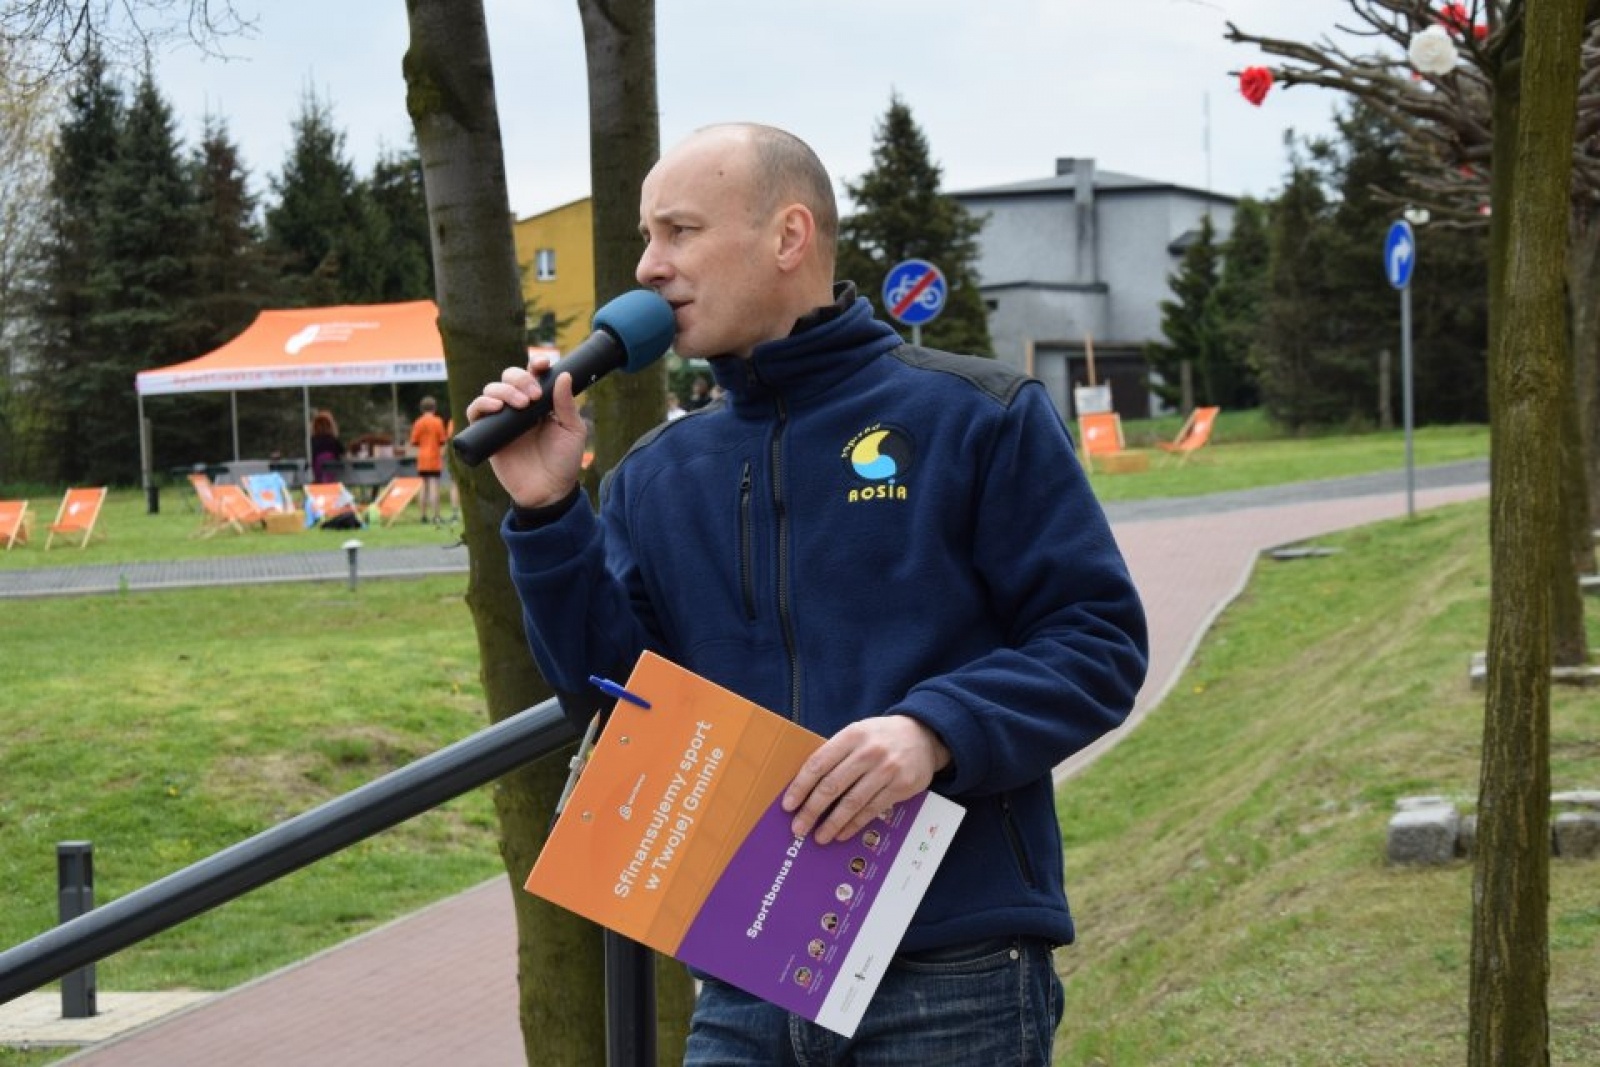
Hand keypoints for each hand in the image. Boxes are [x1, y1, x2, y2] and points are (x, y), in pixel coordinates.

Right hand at [464, 354, 588, 506]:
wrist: (549, 491)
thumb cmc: (564, 461)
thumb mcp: (572, 431)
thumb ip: (566, 404)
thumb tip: (563, 375)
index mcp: (541, 402)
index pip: (534, 375)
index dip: (535, 364)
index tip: (543, 364)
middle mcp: (520, 407)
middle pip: (510, 377)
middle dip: (520, 379)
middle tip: (533, 396)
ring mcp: (502, 419)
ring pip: (492, 390)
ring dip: (504, 390)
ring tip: (520, 405)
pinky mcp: (487, 434)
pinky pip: (475, 412)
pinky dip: (481, 404)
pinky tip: (495, 407)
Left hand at [782, 716, 950, 844]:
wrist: (923, 735)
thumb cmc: (880, 737)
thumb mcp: (857, 734)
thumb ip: (836, 754)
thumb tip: (806, 787)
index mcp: (852, 735)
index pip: (819, 763)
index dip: (801, 786)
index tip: (788, 805)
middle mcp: (868, 752)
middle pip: (832, 786)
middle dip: (812, 810)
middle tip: (798, 828)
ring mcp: (886, 770)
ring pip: (852, 802)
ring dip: (832, 823)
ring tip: (819, 836)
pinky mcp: (900, 787)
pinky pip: (872, 810)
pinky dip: (854, 824)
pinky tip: (842, 833)